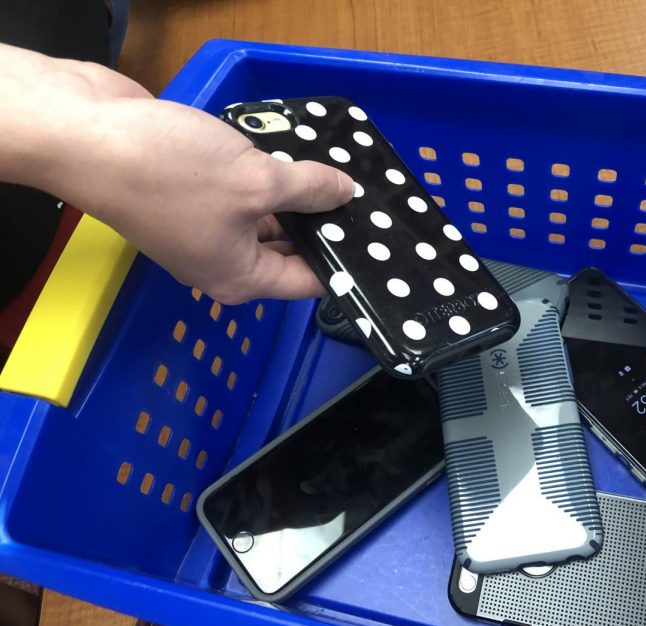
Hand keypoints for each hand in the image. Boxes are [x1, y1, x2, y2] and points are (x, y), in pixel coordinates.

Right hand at [0, 44, 352, 303]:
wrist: (84, 136)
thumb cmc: (171, 174)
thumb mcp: (256, 182)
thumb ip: (308, 189)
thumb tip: (343, 193)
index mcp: (240, 278)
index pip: (307, 281)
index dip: (341, 260)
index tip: (373, 239)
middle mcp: (222, 260)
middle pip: (287, 247)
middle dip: (321, 221)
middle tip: (362, 196)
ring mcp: (203, 226)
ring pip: (263, 214)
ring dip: (292, 192)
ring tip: (335, 170)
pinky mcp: (189, 191)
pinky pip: (239, 189)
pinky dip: (263, 173)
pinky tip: (291, 151)